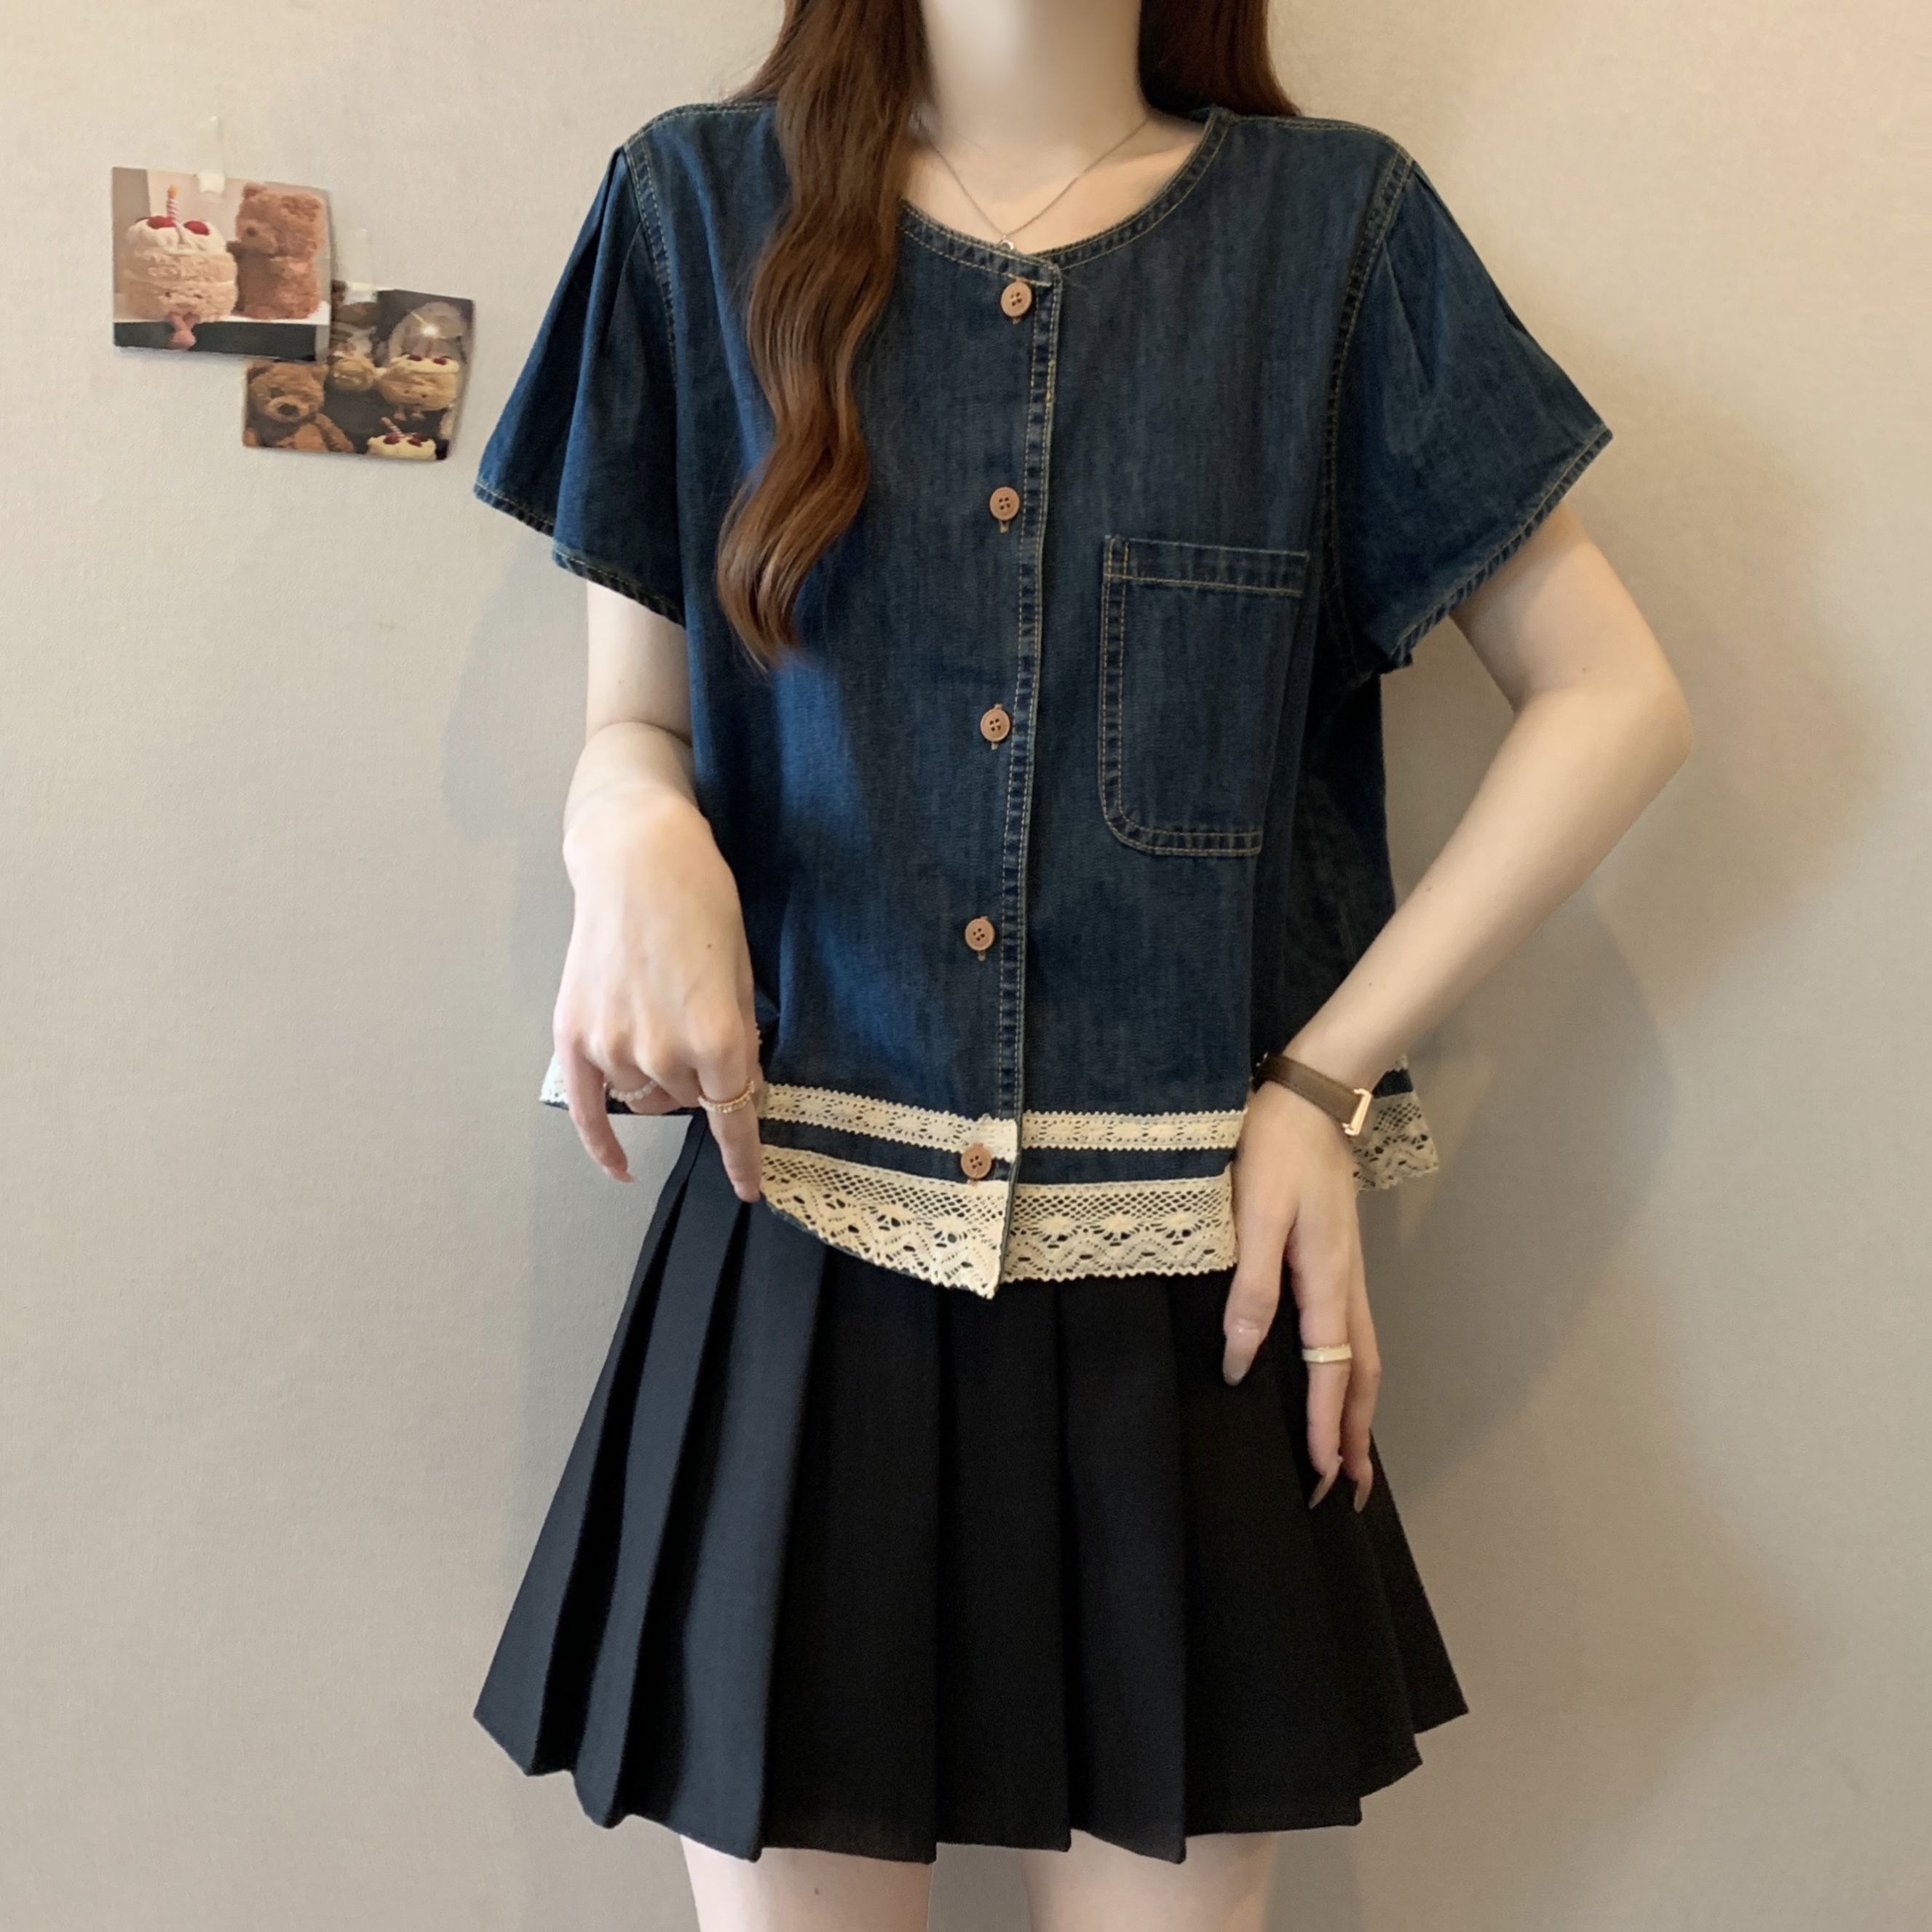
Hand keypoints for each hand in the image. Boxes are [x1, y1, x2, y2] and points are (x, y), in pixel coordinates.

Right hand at [551, 790, 763, 1202]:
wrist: (636, 859)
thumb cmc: (703, 904)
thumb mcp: (744, 974)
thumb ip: (739, 1041)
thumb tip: (736, 1090)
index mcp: (718, 1038)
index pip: (735, 1118)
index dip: (745, 1158)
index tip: (751, 1187)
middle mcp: (663, 1053)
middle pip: (692, 1099)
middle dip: (703, 1076)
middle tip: (696, 1015)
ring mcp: (613, 1047)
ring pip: (647, 1097)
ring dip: (661, 1078)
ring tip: (658, 1016)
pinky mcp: (573, 1036)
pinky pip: (587, 1111)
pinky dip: (603, 1144)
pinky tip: (619, 1167)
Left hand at [1224, 1079, 1380, 1510]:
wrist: (1308, 1097)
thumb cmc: (1275, 1152)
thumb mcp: (1254, 1218)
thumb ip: (1250, 1290)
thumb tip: (1242, 1362)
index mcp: (1326, 1282)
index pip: (1331, 1373)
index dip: (1325, 1427)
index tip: (1320, 1477)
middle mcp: (1346, 1287)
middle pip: (1360, 1378)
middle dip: (1353, 1437)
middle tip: (1344, 1493)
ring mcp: (1347, 1276)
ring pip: (1363, 1360)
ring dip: (1357, 1412)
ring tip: (1348, 1460)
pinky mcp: (1338, 1263)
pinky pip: (1353, 1337)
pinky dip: (1352, 1377)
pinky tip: (1337, 1386)